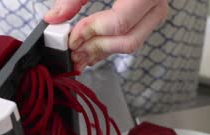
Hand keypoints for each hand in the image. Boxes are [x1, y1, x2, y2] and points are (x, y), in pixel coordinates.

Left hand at [44, 0, 168, 71]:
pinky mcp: (147, 18)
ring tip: (78, 54)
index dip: (92, 32)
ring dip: (101, 52)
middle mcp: (155, 4)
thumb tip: (54, 18)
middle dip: (96, 48)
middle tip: (73, 50)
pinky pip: (129, 38)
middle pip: (127, 40)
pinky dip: (108, 46)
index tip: (72, 37)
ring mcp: (153, 13)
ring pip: (129, 44)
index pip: (119, 23)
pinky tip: (90, 50)